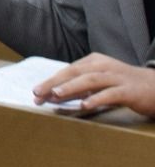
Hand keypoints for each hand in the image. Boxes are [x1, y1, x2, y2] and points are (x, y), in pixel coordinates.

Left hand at [34, 54, 154, 115]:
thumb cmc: (123, 85)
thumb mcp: (99, 83)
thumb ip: (79, 88)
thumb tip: (53, 95)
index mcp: (94, 61)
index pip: (68, 70)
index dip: (50, 81)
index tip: (35, 93)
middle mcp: (104, 66)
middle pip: (75, 72)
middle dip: (54, 82)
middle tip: (37, 93)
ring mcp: (118, 77)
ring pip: (91, 80)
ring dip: (71, 87)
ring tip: (55, 94)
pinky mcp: (130, 90)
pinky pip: (112, 93)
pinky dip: (97, 98)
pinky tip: (85, 105)